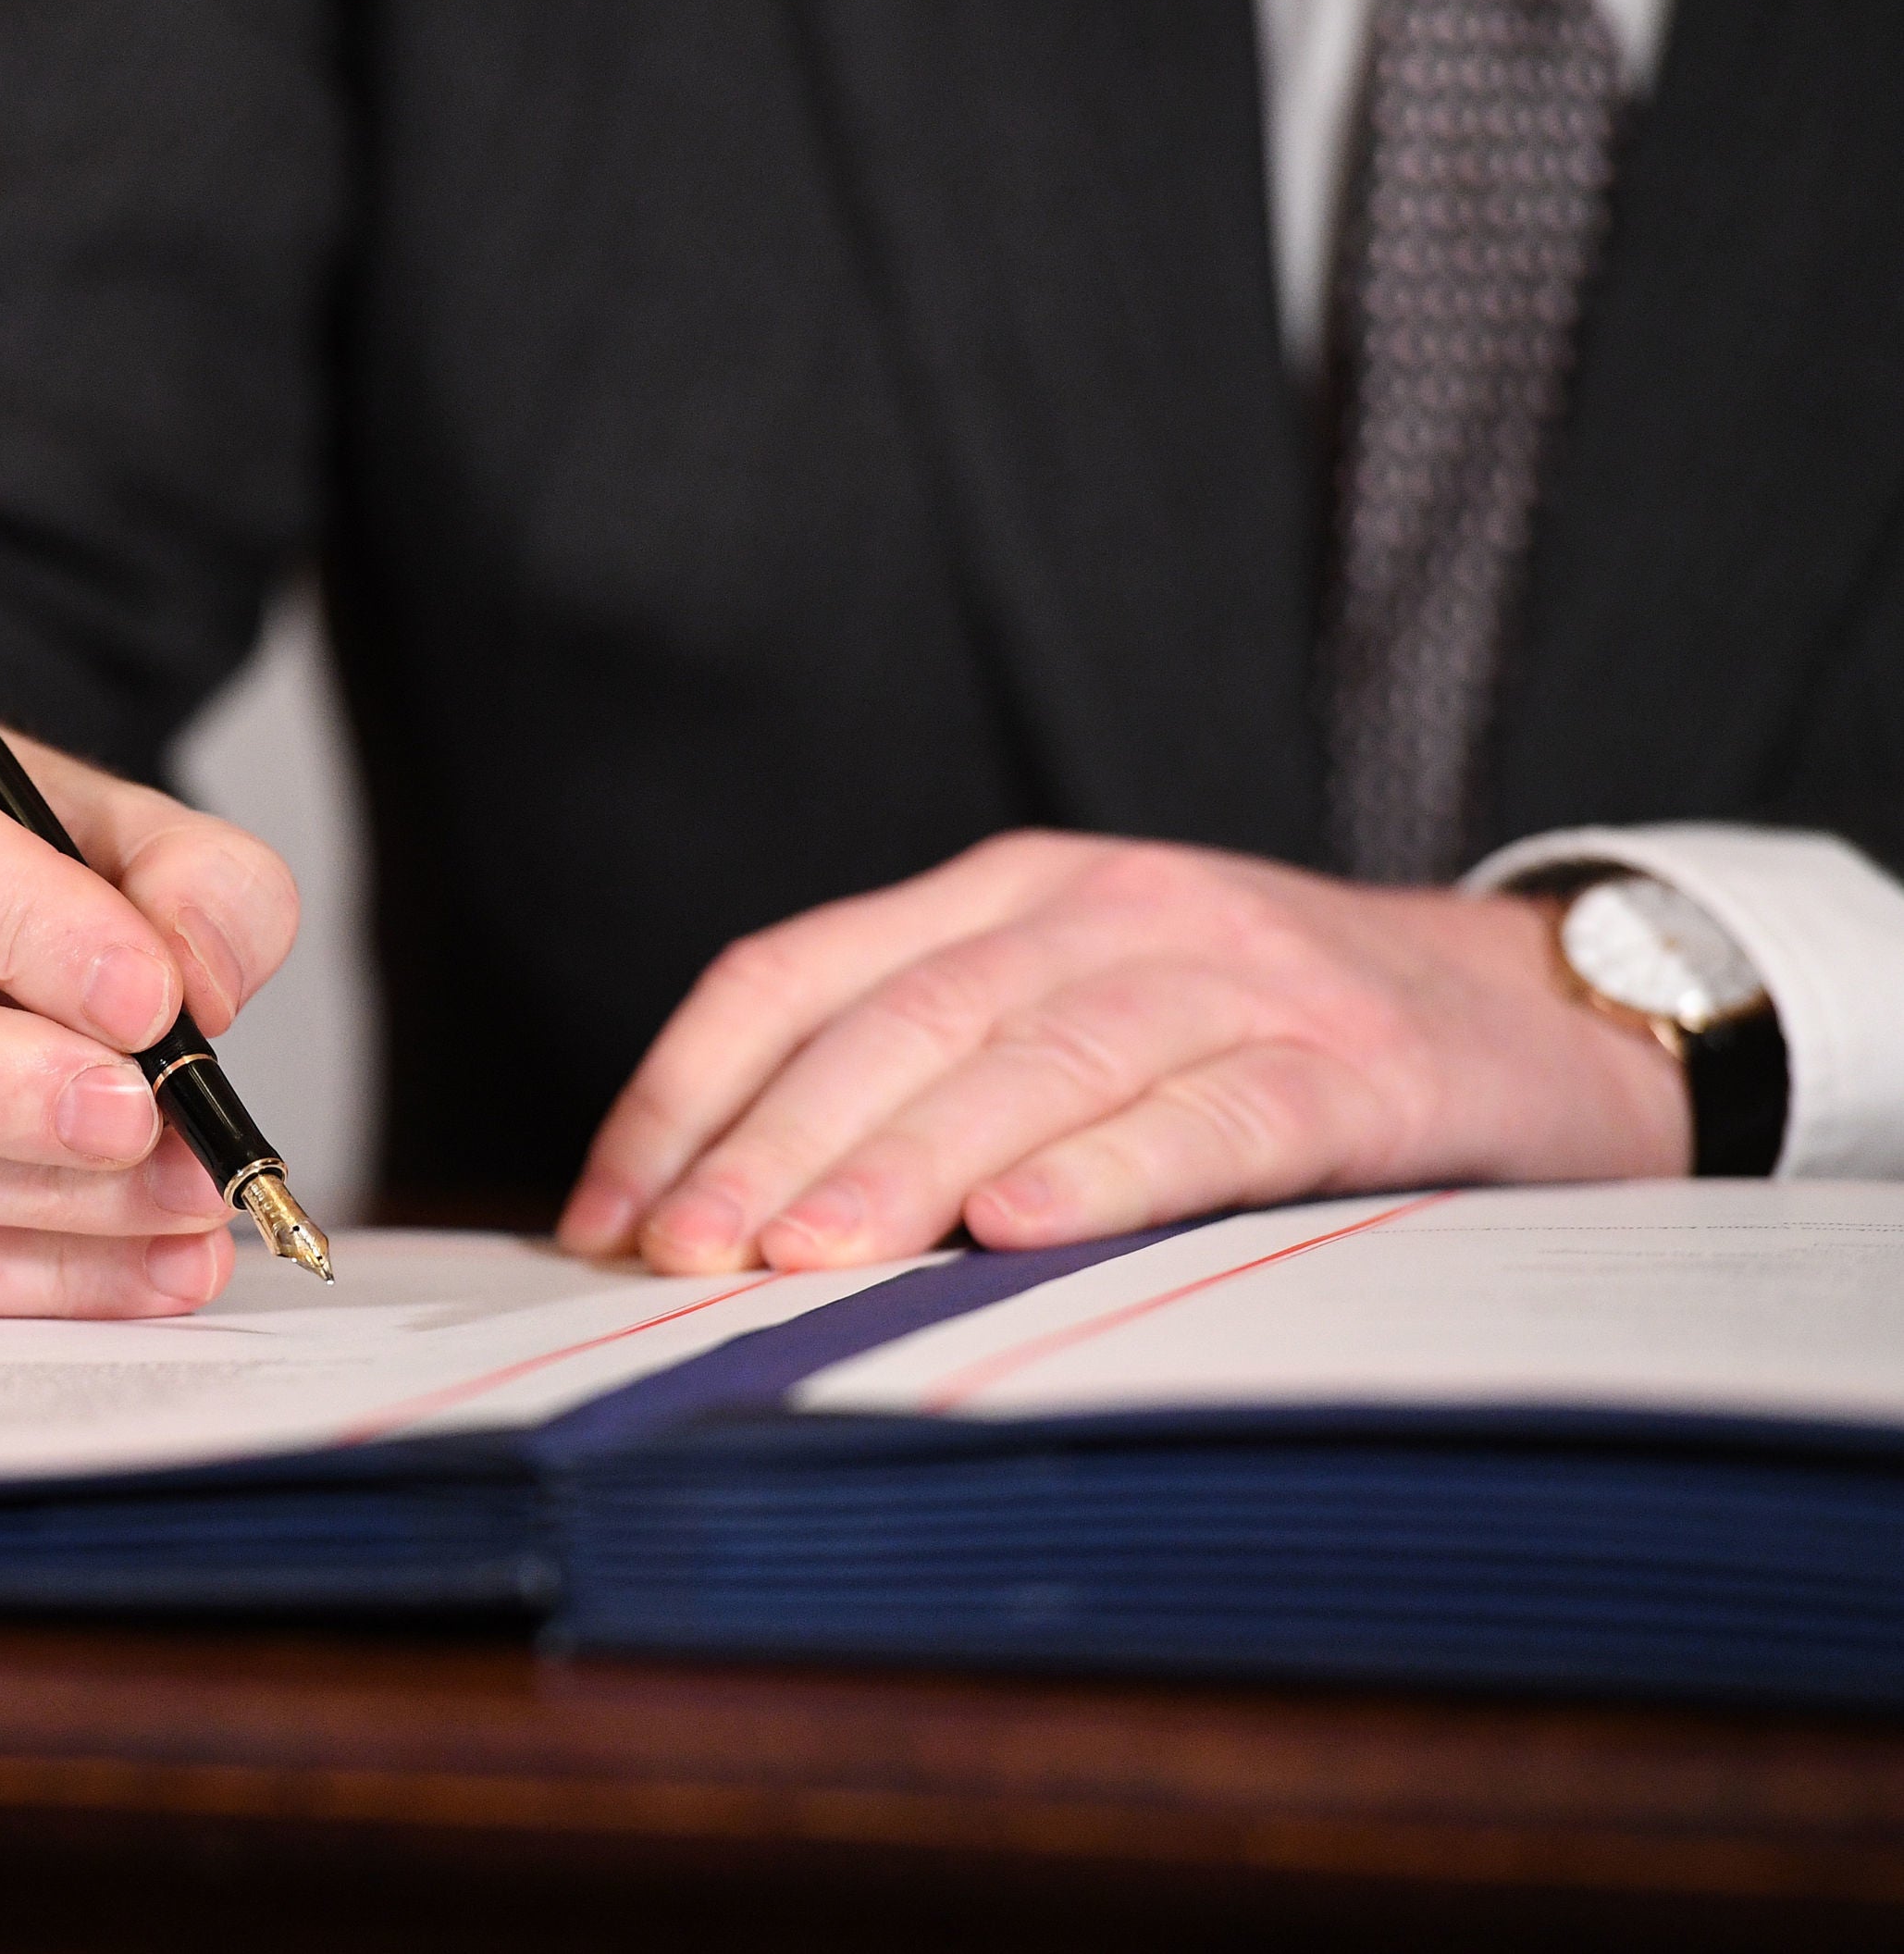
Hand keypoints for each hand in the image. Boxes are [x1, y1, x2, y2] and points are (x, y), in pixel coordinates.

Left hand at [555, 832, 1687, 1272]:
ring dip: (905, 1162)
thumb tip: (719, 1218)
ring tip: (805, 1256)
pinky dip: (1111, 1170)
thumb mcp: (1078, 1008)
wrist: (1538, 1008)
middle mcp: (1104, 909)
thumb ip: (925, 1073)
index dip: (685, 1091)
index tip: (608, 1216)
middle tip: (683, 1256)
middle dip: (771, 1142)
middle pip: (899, 1020)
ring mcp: (1235, 977)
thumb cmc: (1259, 1034)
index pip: (796, 972)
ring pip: (1033, 1062)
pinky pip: (1212, 1117)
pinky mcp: (1355, 1067)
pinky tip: (1024, 1230)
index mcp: (1007, 890)